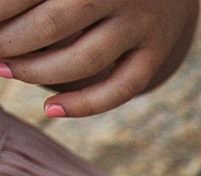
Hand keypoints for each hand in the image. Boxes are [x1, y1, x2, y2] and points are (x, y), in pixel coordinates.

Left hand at [0, 0, 198, 117]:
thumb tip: (0, 21)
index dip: (0, 11)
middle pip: (52, 24)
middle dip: (10, 41)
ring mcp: (139, 25)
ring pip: (85, 59)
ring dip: (36, 71)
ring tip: (5, 70)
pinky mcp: (155, 52)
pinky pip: (121, 87)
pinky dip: (85, 104)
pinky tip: (49, 109)